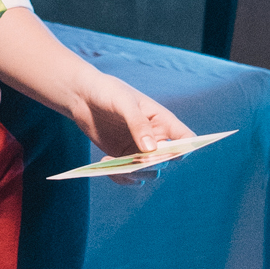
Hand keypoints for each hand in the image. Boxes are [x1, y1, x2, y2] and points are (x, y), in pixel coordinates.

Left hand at [74, 80, 193, 164]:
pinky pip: (129, 176)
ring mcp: (138, 150)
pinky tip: (106, 166)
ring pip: (148, 172)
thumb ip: (138, 124)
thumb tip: (152, 150)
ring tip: (115, 166)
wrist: (82, 96)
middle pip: (166, 160)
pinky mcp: (122, 158)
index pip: (185, 138)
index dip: (186, 149)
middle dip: (153, 163)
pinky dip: (121, 177)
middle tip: (136, 161)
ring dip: (136, 174)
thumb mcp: (123, 102)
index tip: (175, 154)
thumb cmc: (108, 91)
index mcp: (162, 120)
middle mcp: (154, 138)